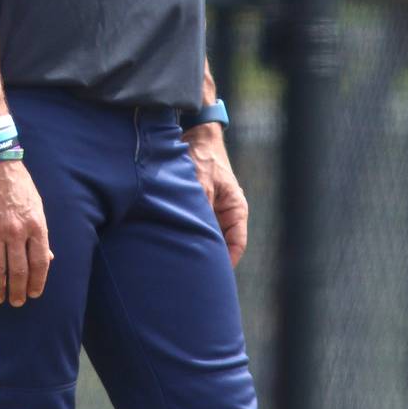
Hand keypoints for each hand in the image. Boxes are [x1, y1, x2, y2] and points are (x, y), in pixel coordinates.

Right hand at [0, 160, 51, 306]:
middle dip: (18, 290)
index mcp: (36, 225)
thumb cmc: (17, 183)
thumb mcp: (37, 205)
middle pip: (19, 270)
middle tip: (15, 302)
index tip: (34, 293)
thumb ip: (40, 232)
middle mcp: (17, 231)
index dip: (37, 282)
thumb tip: (47, 258)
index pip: (40, 262)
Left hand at [182, 122, 248, 265]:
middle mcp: (225, 212)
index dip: (227, 261)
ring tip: (180, 259)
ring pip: (205, 234)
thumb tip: (194, 231)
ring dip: (194, 242)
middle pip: (220, 243)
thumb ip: (199, 206)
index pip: (237, 243)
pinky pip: (192, 224)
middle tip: (192, 272)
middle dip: (208, 256)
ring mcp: (211, 209)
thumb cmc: (202, 156)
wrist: (194, 134)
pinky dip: (184, 231)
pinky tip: (170, 240)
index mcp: (236, 209)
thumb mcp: (200, 182)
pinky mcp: (196, 205)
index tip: (214, 274)